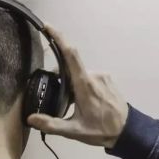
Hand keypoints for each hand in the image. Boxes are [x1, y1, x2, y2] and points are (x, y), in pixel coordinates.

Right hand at [26, 24, 129, 148]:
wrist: (128, 132)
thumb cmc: (101, 130)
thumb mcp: (74, 131)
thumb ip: (51, 124)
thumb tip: (31, 118)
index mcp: (85, 84)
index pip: (70, 54)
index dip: (59, 38)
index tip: (47, 26)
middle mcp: (94, 75)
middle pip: (70, 68)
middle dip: (60, 78)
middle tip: (59, 99)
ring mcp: (103, 76)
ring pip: (79, 73)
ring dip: (72, 84)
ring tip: (73, 105)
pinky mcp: (108, 79)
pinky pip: (89, 77)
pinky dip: (81, 85)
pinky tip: (84, 102)